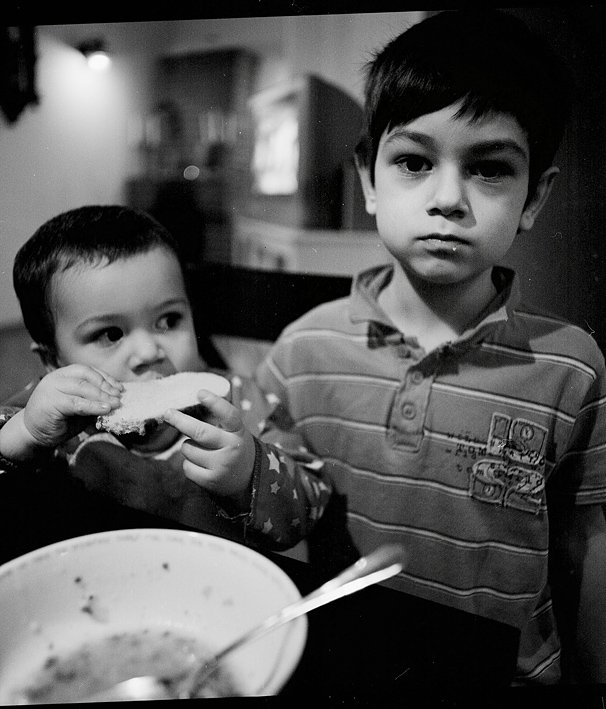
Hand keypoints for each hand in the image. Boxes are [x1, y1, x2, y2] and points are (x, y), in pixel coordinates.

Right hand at [3, 365, 122, 459]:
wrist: (32, 433)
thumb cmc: (58, 420)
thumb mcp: (80, 407)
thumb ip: (93, 400)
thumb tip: (116, 400)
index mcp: (64, 374)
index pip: (89, 371)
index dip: (106, 378)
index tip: (120, 388)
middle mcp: (57, 377)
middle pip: (87, 376)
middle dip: (106, 386)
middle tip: (120, 397)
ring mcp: (52, 387)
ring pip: (83, 387)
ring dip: (102, 396)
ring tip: (116, 404)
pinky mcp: (51, 401)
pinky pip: (76, 402)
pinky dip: (93, 406)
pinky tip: (105, 409)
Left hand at [163, 390, 255, 503]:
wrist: (248, 478)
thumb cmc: (233, 446)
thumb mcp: (233, 431)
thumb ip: (217, 419)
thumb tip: (188, 404)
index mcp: (238, 432)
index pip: (229, 415)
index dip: (215, 403)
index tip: (200, 393)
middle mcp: (231, 448)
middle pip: (200, 432)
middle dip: (180, 421)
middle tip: (168, 413)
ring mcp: (221, 466)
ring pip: (188, 449)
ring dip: (188, 446)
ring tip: (201, 449)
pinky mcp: (210, 481)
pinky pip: (187, 467)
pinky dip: (189, 463)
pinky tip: (201, 464)